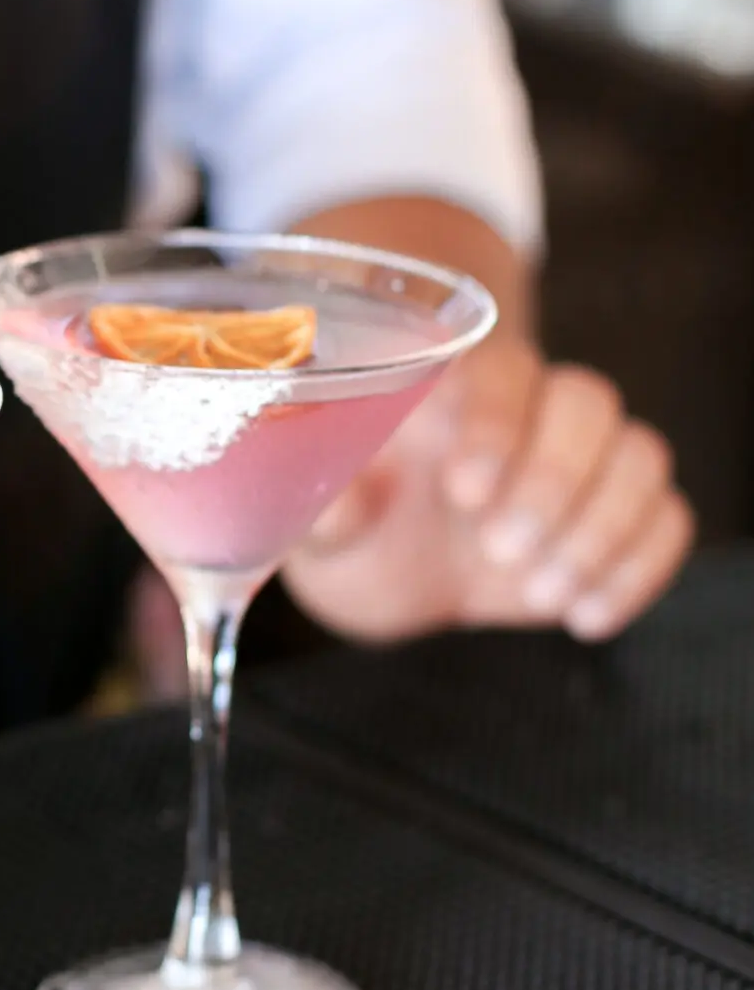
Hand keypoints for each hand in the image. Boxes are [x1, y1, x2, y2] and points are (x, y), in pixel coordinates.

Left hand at [282, 335, 693, 643]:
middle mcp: (530, 415)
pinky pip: (667, 519)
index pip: (502, 372)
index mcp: (452, 394)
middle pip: (587, 404)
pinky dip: (637, 569)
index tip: (462, 490)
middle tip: (499, 549)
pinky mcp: (618, 520)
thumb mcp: (322, 533)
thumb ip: (330, 512)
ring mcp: (583, 465)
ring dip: (601, 529)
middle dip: (552, 480)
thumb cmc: (355, 532)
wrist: (392, 574)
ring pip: (640, 456)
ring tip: (539, 593)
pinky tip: (583, 617)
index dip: (495, 423)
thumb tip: (345, 500)